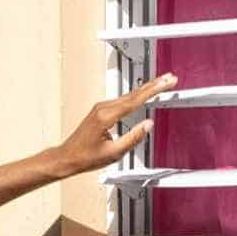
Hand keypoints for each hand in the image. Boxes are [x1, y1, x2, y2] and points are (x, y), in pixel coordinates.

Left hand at [50, 74, 176, 175]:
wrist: (67, 157)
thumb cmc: (85, 157)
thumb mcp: (113, 153)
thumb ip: (133, 138)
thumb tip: (148, 125)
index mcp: (106, 117)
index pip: (135, 100)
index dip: (153, 90)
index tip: (165, 83)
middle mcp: (103, 108)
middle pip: (133, 93)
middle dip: (153, 85)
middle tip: (169, 78)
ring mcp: (101, 108)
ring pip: (128, 95)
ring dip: (146, 89)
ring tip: (161, 84)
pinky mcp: (101, 111)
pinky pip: (122, 100)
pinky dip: (136, 96)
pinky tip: (143, 94)